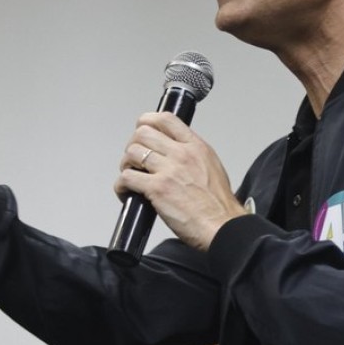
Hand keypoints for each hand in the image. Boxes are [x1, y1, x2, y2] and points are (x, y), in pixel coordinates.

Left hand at [115, 112, 245, 250]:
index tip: (143, 128)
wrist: (222, 225)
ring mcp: (169, 170)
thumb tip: (174, 152)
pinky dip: (121, 186)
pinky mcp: (158, 189)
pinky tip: (127, 193)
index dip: (148, 121)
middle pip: (143, 133)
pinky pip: (127, 178)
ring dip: (126, 165)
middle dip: (133, 145)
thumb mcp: (211, 166)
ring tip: (131, 176)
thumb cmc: (219, 204)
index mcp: (196, 146)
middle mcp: (182, 154)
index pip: (166, 119)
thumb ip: (193, 155)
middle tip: (135, 158)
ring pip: (132, 153)